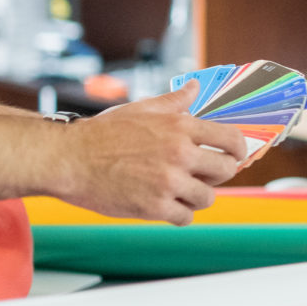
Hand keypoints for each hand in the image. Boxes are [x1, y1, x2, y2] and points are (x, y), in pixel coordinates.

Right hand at [46, 86, 250, 224]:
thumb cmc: (102, 134)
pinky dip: (179, 215)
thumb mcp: (141, 109)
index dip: (238, 151)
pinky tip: (166, 207)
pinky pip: (186, 218)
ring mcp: (168, 182)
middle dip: (218, 175)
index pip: (231, 139)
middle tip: (203, 177)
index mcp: (180, 126)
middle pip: (226, 170)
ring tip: (179, 192)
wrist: (68, 159)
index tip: (233, 157)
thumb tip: (194, 87)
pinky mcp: (155, 207)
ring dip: (196, 197)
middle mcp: (180, 153)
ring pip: (207, 198)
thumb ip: (174, 101)